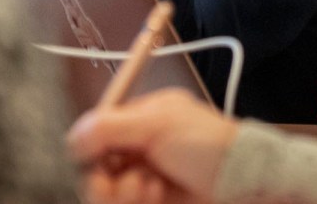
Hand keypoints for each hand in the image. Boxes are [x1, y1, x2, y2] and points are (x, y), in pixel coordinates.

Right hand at [68, 90, 239, 203]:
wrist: (243, 184)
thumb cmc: (209, 145)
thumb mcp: (158, 124)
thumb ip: (110, 126)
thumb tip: (73, 137)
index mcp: (139, 121)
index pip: (95, 133)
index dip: (87, 150)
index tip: (90, 160)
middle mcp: (138, 150)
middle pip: (94, 169)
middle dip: (103, 180)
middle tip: (121, 182)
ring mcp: (143, 179)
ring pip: (106, 194)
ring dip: (122, 194)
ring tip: (149, 188)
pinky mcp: (150, 202)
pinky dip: (136, 203)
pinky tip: (158, 196)